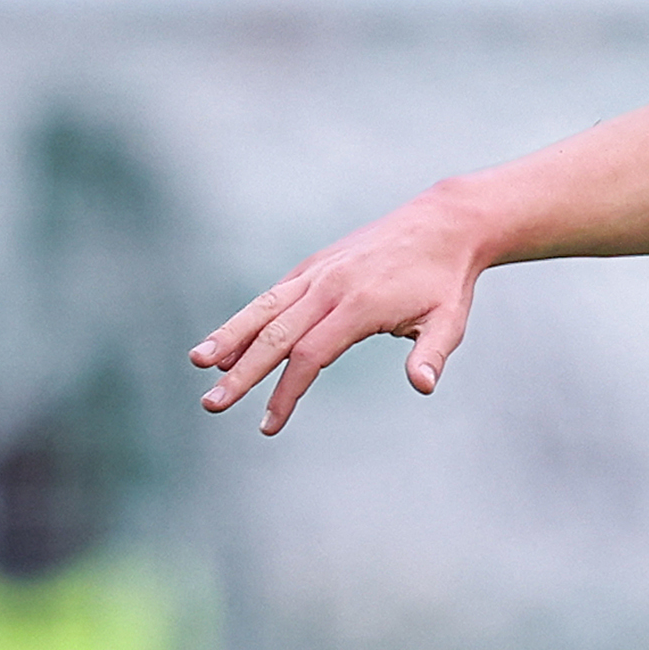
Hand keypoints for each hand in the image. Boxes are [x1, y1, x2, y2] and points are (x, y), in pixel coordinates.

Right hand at [192, 194, 483, 433]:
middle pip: (275, 335)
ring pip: (264, 307)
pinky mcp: (315, 264)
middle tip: (211, 405)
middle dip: (241, 373)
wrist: (444, 224)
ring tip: (199, 362)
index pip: (310, 356)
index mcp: (359, 305)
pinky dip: (249, 317)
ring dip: (229, 336)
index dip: (286, 393)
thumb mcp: (449, 321)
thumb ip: (431, 354)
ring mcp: (318, 272)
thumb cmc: (447, 281)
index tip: (269, 425)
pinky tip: (229, 341)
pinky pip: (274, 294)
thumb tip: (423, 386)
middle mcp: (329, 286)